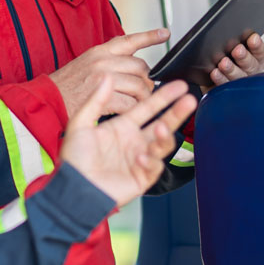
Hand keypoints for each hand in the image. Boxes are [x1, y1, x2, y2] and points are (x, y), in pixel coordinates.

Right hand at [49, 28, 169, 117]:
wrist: (48, 98)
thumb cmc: (67, 85)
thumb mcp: (86, 62)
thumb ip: (108, 60)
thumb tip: (133, 66)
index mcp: (100, 51)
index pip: (130, 40)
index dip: (150, 36)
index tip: (165, 33)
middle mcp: (103, 61)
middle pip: (141, 67)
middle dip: (147, 80)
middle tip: (145, 90)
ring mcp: (104, 78)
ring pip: (139, 86)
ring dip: (143, 98)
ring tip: (139, 103)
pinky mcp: (104, 97)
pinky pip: (130, 103)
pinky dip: (133, 109)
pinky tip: (128, 111)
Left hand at [60, 77, 197, 206]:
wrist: (74, 187)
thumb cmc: (74, 159)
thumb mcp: (80, 124)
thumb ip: (95, 101)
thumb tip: (107, 77)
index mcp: (122, 127)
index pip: (148, 108)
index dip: (163, 97)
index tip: (178, 85)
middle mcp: (134, 141)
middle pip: (163, 123)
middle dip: (177, 112)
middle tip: (189, 100)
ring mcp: (140, 159)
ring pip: (163, 144)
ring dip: (164, 136)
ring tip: (160, 128)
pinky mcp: (141, 178)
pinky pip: (154, 167)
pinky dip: (151, 161)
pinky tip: (141, 157)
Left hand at [203, 32, 263, 89]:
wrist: (209, 78)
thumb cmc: (222, 57)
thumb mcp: (229, 47)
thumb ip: (233, 41)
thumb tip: (230, 30)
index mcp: (254, 58)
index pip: (259, 51)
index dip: (256, 45)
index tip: (252, 38)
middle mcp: (249, 71)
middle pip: (250, 65)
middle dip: (244, 57)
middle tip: (237, 50)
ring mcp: (239, 83)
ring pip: (238, 77)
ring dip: (231, 69)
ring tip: (223, 63)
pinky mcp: (226, 91)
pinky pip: (224, 86)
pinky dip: (220, 79)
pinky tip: (215, 73)